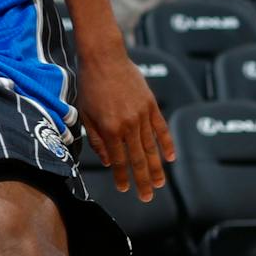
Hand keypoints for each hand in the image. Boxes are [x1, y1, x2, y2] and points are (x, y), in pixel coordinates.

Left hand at [78, 45, 174, 200]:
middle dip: (142, 180)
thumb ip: (96, 139)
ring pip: (152, 147)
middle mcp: (128, 125)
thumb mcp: (85, 114)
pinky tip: (170, 158)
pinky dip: (167, 144)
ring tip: (160, 184)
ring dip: (156, 168)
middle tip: (148, 197)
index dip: (122, 176)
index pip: (118, 160)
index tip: (124, 189)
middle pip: (138, 159)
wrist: (104, 58)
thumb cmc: (89, 86)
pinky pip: (161, 129)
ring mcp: (142, 115)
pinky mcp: (151, 105)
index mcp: (110, 129)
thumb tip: (108, 161)